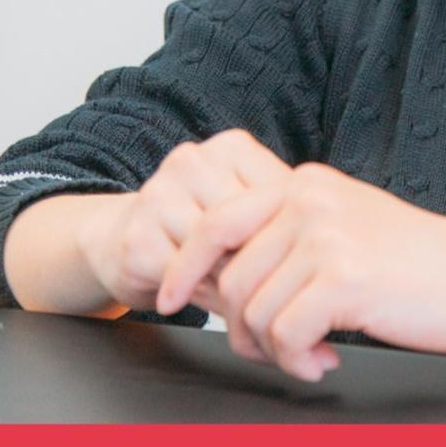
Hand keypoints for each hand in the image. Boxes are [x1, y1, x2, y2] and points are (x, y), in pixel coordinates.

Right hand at [81, 128, 291, 312]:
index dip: (290, 239)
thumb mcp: (245, 211)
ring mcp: (160, 196)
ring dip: (235, 286)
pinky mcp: (137, 239)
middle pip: (250, 227)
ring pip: (221, 256)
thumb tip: (327, 254)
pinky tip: (207, 297)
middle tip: (274, 290)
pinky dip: (205, 298)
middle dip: (262, 265)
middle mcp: (192, 162)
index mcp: (231, 148)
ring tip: (241, 297)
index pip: (279, 198)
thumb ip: (282, 219)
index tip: (296, 264)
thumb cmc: (199, 229)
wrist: (119, 239)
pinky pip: (189, 280)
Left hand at [153, 162, 445, 381]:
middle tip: (279, 350)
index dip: (182, 266)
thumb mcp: (346, 227)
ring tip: (311, 354)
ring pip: (253, 312)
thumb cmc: (419, 265)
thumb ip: (290, 236)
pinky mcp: (344, 277)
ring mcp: (325, 236)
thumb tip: (223, 274)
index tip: (166, 298)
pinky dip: (297, 360)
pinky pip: (284, 334)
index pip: (215, 222)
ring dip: (275, 350)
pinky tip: (327, 361)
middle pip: (230, 279)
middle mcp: (308, 200)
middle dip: (242, 329)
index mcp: (303, 184)